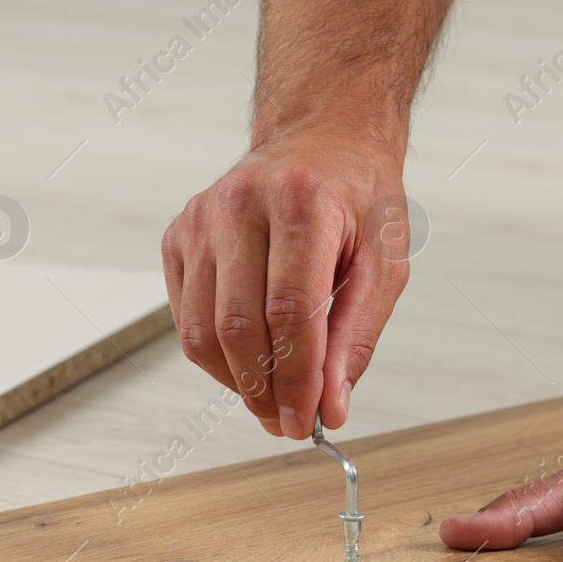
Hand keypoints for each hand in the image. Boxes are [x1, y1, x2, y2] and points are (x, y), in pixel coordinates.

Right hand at [160, 133, 410, 438]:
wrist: (322, 140)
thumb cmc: (357, 198)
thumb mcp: (383, 264)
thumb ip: (355, 338)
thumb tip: (330, 406)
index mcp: (302, 201)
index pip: (289, 311)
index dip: (296, 378)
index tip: (305, 420)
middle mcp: (242, 203)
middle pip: (238, 326)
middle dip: (264, 389)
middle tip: (286, 421)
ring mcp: (201, 217)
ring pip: (201, 329)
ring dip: (235, 380)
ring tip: (269, 398)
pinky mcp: (179, 235)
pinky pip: (184, 316)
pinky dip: (214, 354)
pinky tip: (247, 359)